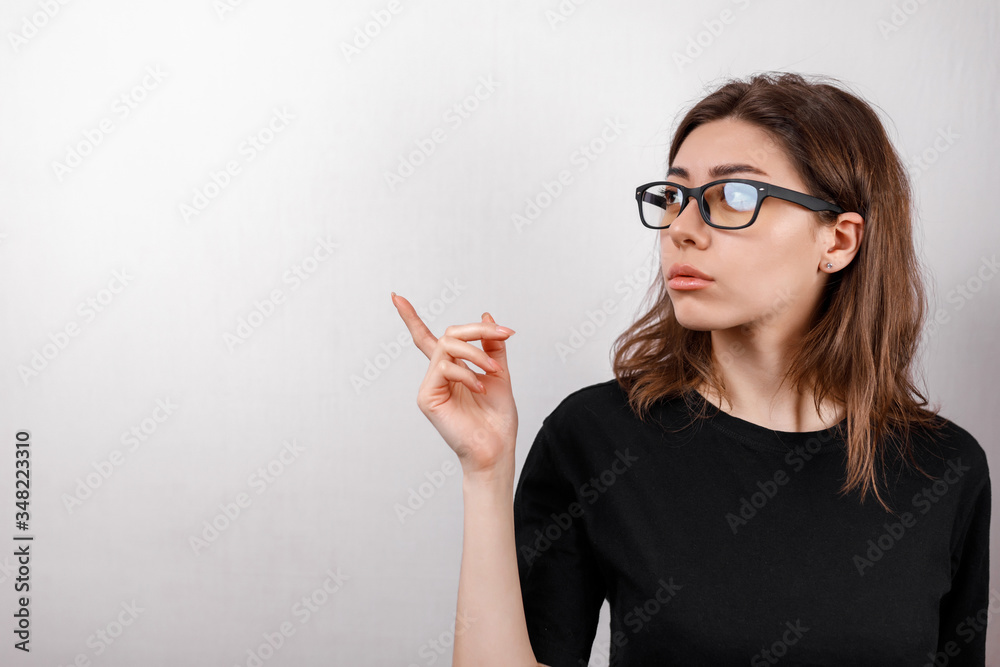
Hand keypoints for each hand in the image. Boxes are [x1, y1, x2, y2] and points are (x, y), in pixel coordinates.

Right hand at [392, 292, 517, 475]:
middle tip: (504, 334)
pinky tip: (480, 387)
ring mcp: (430, 386)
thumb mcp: (499, 373)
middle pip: (447, 336)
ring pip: (447, 347)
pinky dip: (467, 373)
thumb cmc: (497, 419)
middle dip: (476, 330)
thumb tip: (485, 315)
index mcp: (451, 370)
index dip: (411, 318)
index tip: (396, 297)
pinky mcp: (427, 397)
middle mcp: (437, 376)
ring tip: (495, 371)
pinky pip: (445, 368)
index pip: (428, 339)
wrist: (496, 448)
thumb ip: (491, 346)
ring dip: (477, 353)